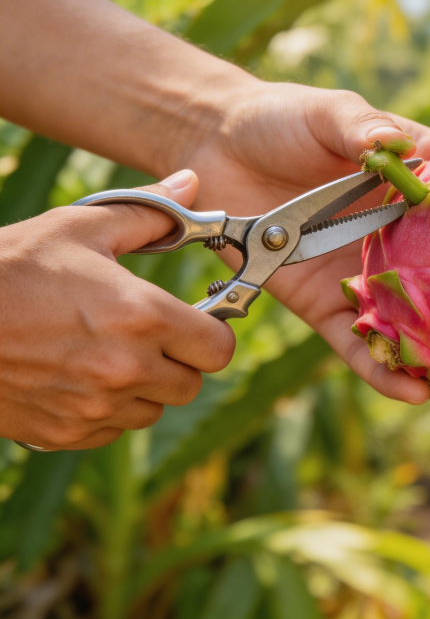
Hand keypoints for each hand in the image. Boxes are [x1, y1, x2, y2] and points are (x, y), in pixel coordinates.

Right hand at [0, 172, 234, 449]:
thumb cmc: (10, 267)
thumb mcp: (80, 227)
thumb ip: (150, 212)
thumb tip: (192, 184)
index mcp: (142, 316)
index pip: (219, 347)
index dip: (214, 331)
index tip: (198, 319)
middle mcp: (125, 370)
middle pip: (192, 382)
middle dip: (182, 359)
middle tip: (154, 334)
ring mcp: (93, 408)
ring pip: (153, 409)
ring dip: (146, 386)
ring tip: (110, 351)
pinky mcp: (63, 434)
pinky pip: (113, 429)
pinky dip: (109, 409)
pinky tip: (80, 375)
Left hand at [182, 81, 429, 411]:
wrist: (219, 141)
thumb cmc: (287, 117)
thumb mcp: (337, 113)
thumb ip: (371, 130)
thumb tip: (413, 148)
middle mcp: (413, 252)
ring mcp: (373, 285)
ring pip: (427, 344)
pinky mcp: (327, 308)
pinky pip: (360, 351)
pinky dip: (385, 375)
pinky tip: (412, 393)